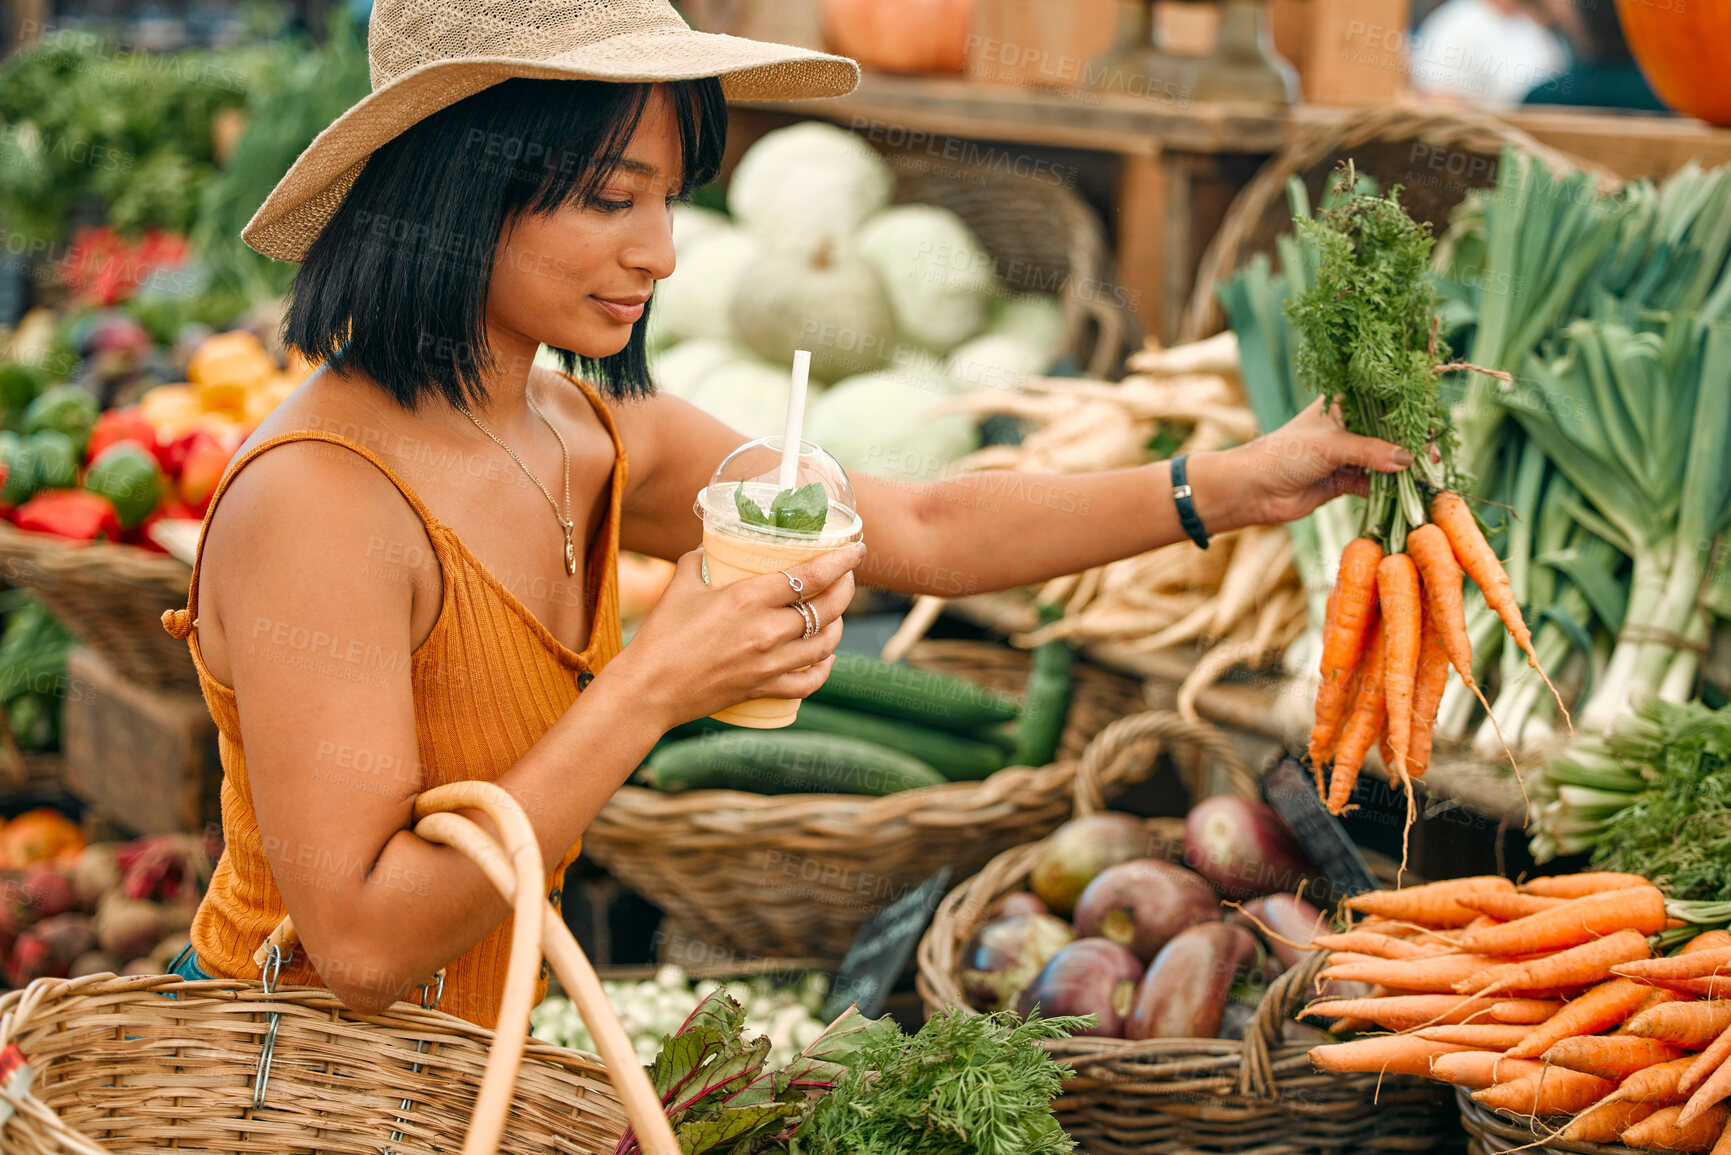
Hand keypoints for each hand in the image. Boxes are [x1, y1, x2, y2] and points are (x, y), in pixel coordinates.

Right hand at [609, 541, 863, 729]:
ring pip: (826, 644)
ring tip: (836, 614)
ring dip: (838, 626)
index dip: (841, 561)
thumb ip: (700, 560)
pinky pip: (809, 682)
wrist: (647, 689)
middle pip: (828, 608)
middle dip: (846, 589)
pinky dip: (824, 669)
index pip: (811, 575)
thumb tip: (712, 546)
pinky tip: (826, 657)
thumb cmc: (661, 635)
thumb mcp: (681, 585)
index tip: (856, 550)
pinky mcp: (764, 688)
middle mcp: (767, 631)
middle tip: (847, 578)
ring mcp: (769, 663)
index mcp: (749, 598)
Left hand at [1191, 397, 1414, 530]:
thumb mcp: (1332, 445)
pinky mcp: (1345, 481)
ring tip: (1428, 474)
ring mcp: (1348, 454)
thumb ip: (1371, 451)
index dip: (1407, 409)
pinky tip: (1409, 492)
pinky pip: (1375, 483)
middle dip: (1411, 443)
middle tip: (1434, 454)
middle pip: (1388, 432)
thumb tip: (1409, 460)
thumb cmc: (1286, 453)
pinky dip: (1391, 488)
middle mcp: (1348, 427)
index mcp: (1342, 404)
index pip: (1382, 401)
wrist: (1254, 490)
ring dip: (1404, 468)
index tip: (1431, 419)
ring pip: (1384, 459)